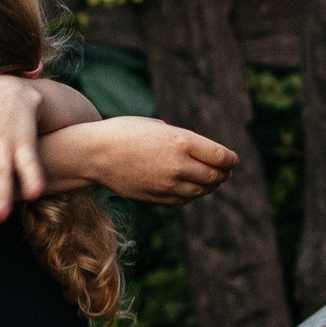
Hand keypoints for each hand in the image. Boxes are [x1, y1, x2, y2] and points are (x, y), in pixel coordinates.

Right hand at [77, 117, 239, 204]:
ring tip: (210, 180)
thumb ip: (182, 140)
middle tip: (225, 171)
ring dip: (210, 185)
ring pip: (202, 190)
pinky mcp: (157, 197)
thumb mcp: (159, 127)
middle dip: (224, 174)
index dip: (231, 160)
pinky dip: (193, 193)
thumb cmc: (124, 133)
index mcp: (182, 142)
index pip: (222, 157)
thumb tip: (200, 153)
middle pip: (216, 176)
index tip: (231, 160)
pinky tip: (191, 187)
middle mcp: (178, 165)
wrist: (94, 154)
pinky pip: (185, 199)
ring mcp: (168, 184)